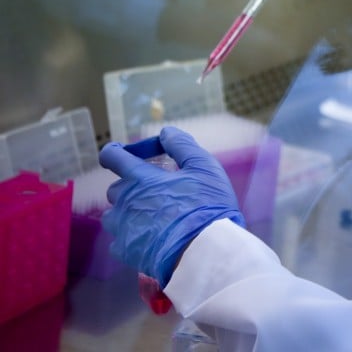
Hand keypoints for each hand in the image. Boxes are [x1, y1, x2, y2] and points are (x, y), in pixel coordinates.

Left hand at [99, 126, 244, 288]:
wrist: (204, 251)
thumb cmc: (207, 206)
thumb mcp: (205, 167)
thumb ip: (183, 146)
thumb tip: (166, 131)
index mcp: (141, 178)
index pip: (112, 157)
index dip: (114, 151)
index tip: (120, 153)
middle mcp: (125, 201)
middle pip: (115, 188)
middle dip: (132, 187)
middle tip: (157, 193)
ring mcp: (122, 227)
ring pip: (114, 215)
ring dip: (128, 213)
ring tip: (153, 218)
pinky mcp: (125, 251)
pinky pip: (120, 240)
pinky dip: (132, 236)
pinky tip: (151, 239)